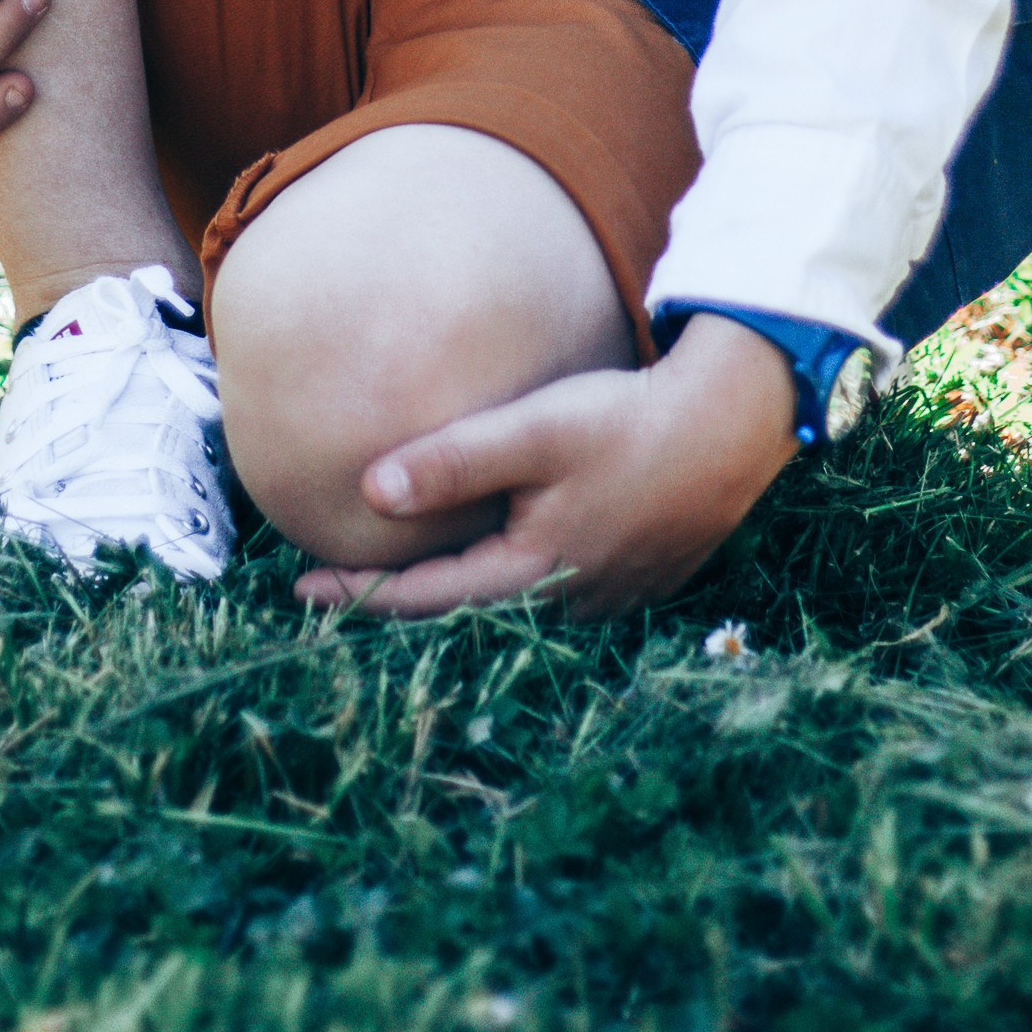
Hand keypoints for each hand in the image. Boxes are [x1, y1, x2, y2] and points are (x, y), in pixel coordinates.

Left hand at [293, 313, 800, 618]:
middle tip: (339, 585)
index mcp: (531, 574)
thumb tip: (369, 492)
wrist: (733, 425)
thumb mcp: (534, 431)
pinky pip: (552, 590)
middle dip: (402, 600)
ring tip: (407, 570)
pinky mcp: (633, 578)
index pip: (424, 598)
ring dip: (458, 590)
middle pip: (466, 610)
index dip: (358, 594)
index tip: (299, 588)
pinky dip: (509, 576)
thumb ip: (452, 462)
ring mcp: (604, 598)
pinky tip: (497, 548)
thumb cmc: (627, 421)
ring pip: (511, 604)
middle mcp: (565, 604)